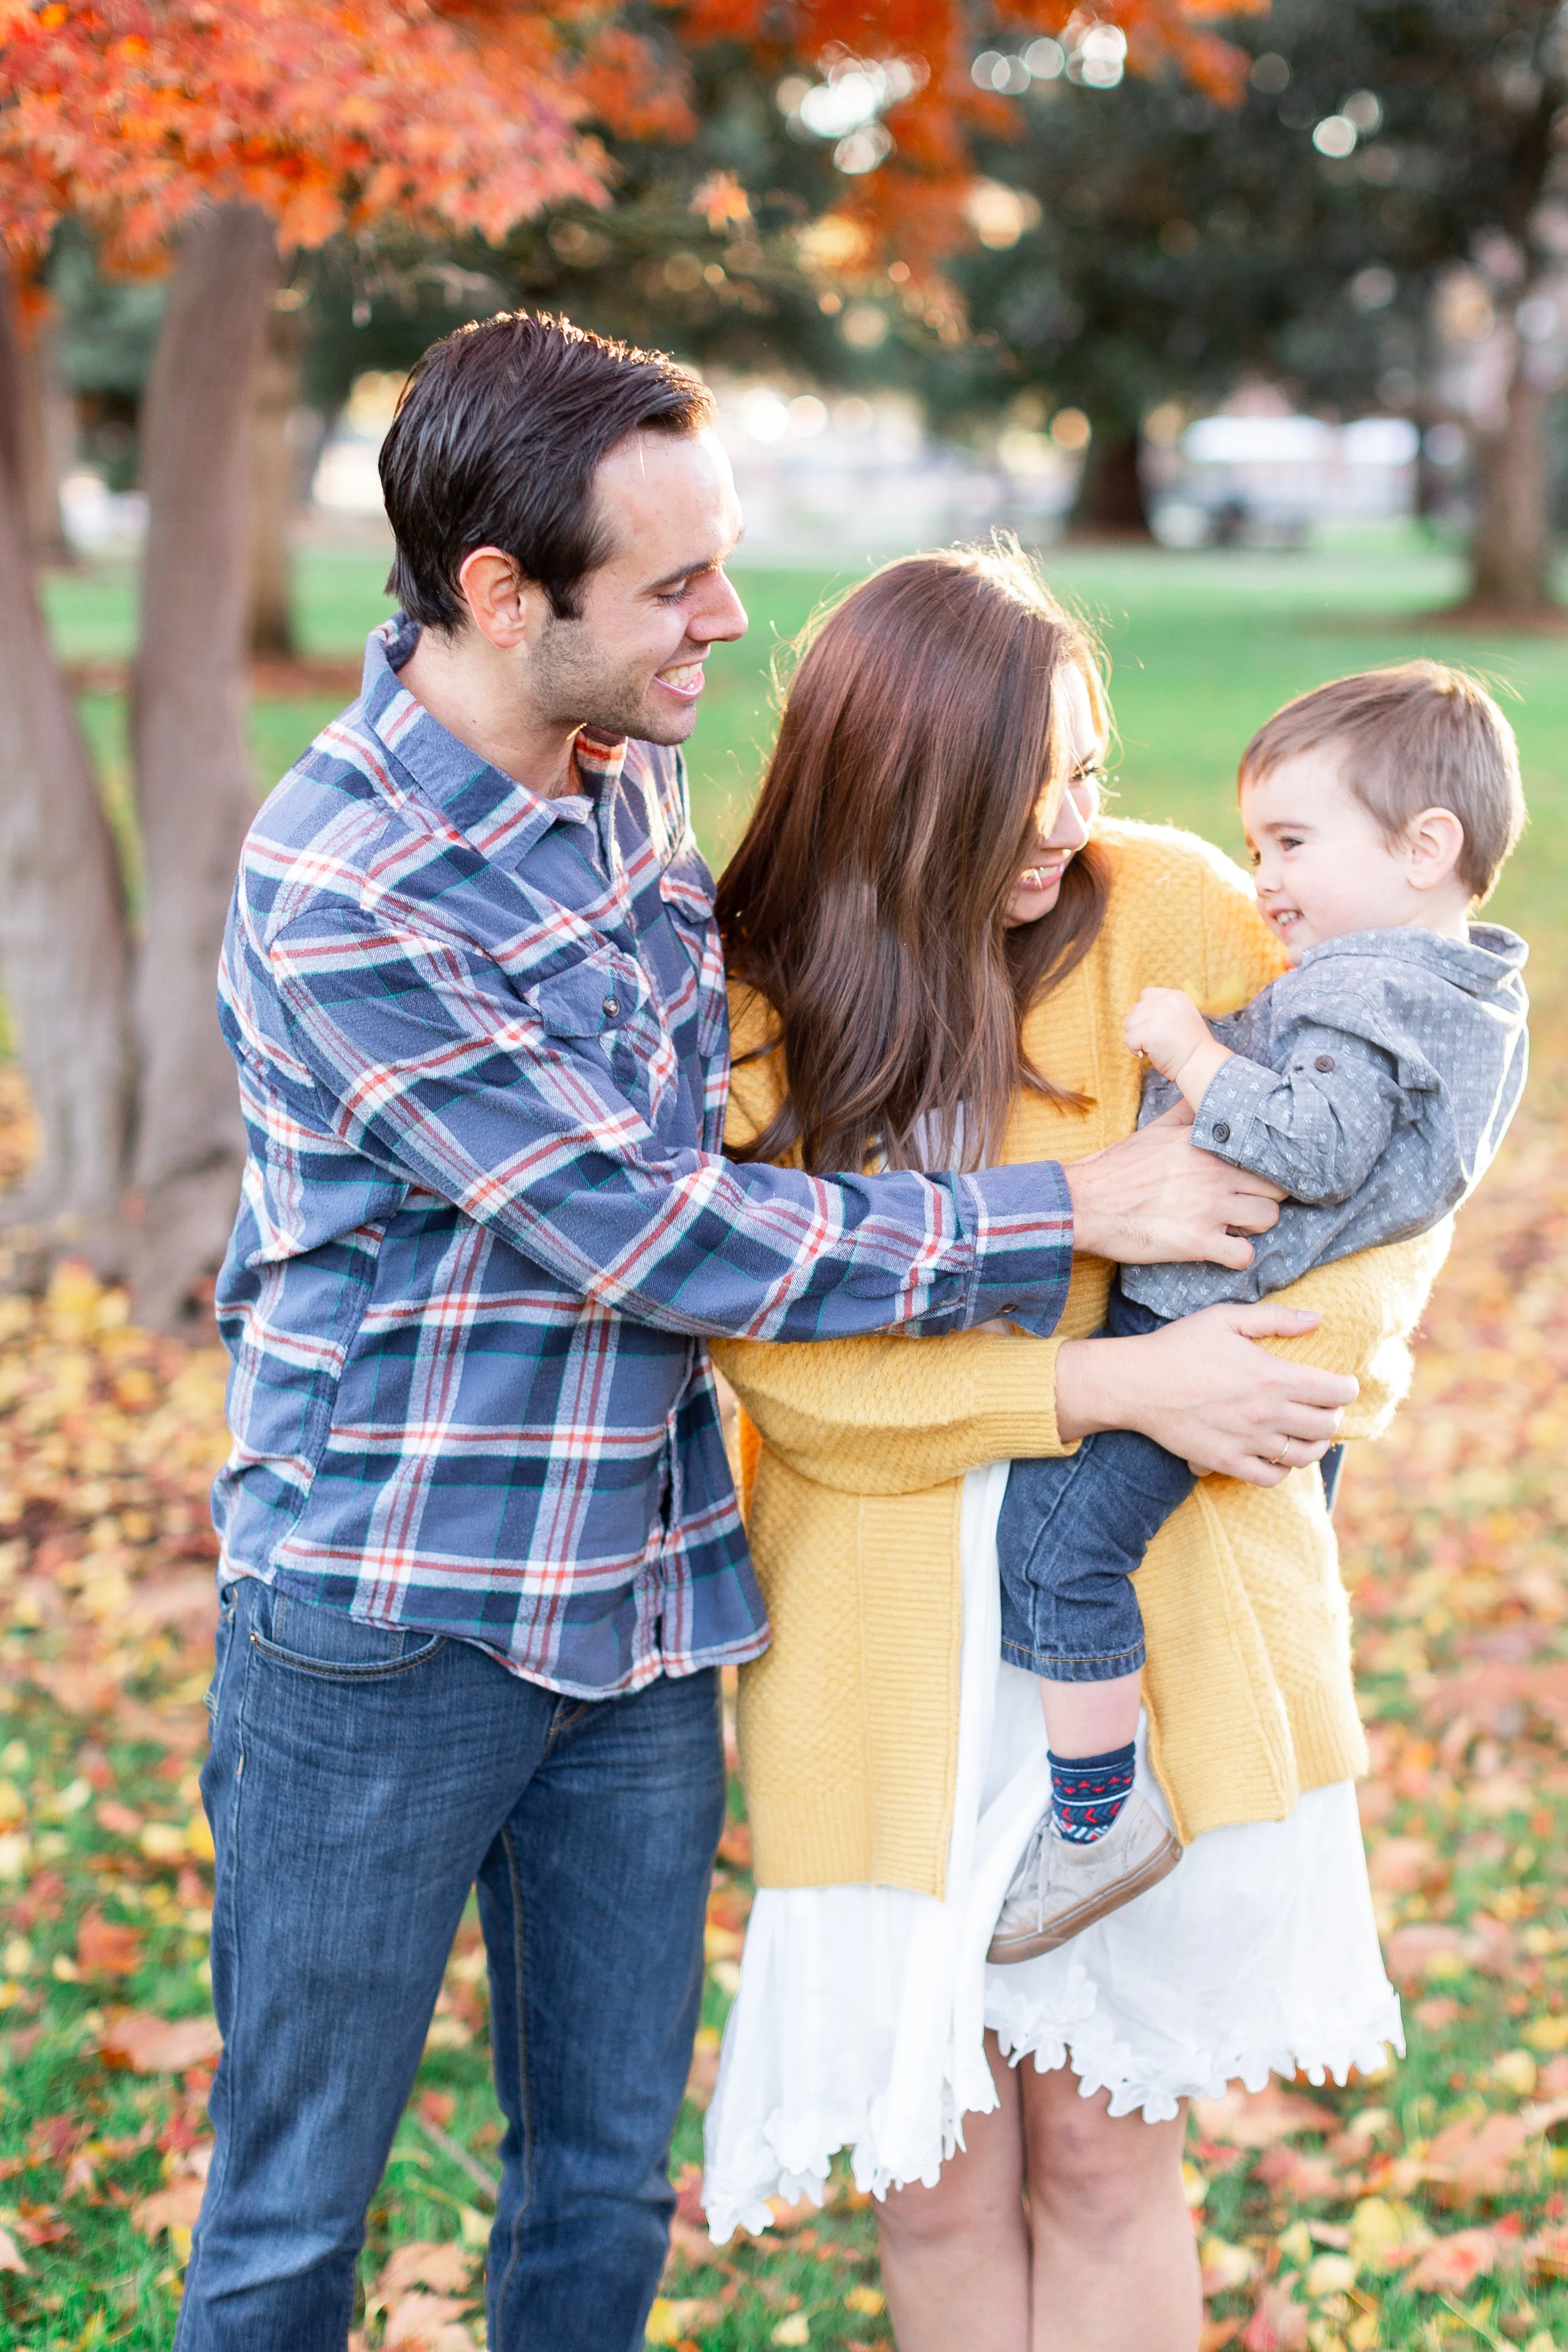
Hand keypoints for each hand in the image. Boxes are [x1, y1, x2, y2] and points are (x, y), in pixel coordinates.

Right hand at [1054, 1301, 1357, 1485]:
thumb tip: (1317, 1319)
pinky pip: (1271, 1478)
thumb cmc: (1179, 1345)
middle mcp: (1266, 1413)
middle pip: (1326, 1427)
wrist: (1136, 1384)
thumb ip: (1275, 1318)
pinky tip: (1276, 1455)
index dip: (1347, 1387)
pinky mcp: (1226, 1462)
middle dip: (1332, 1415)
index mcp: (1272, 1376)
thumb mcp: (1225, 1318)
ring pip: (1305, 1456)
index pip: (1336, 1392)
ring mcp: (1248, 1442)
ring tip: (1305, 1434)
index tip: (1341, 1383)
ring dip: (1313, 1444)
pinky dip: (1282, 1470)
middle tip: (1322, 1407)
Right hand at [1063, 1105, 1283, 1270]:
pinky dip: (1237, 1257)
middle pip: (1276, 1187)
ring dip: (1254, 1227)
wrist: (1083, 1203)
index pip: (1264, 1151)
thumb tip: (1205, 1094)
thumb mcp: (1156, 1129)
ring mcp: (1208, 1208)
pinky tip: (1221, 1250)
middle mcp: (1214, 1172)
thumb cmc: (1117, 1168)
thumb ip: (1188, 1112)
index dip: (1265, 1167)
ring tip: (1233, 1226)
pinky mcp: (1196, 1242)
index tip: (1253, 1177)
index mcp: (1206, 1143)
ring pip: (1268, 1219)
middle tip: (1244, 1203)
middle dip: (1264, 1197)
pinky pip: (1243, 1256)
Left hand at [1124, 987, 1210, 1080]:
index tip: (1155, 1027)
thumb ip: (1163, 1010)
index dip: (1145, 1013)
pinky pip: (1129, 1039)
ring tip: (1153, 1046)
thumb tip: (1138, 1013)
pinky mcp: (1148, 1031)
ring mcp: (1156, 1015)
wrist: (1200, 1063)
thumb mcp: (1182, 1016)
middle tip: (1158, 1040)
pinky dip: (1134, 1049)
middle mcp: (1165, 1001)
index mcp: (1175, 996)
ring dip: (1137, 1037)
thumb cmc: (1190, 1045)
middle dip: (1141, 1026)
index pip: (1145, 995)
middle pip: (1135, 1010)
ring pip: (1129, 1023)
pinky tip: (1148, 1054)